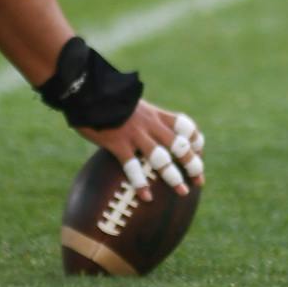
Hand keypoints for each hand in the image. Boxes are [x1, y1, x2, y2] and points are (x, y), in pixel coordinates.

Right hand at [80, 103, 204, 199]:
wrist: (88, 90)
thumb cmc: (107, 98)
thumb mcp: (132, 102)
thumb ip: (141, 115)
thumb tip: (144, 125)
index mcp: (155, 114)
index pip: (185, 126)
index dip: (195, 139)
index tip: (199, 152)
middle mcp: (150, 125)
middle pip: (179, 145)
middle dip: (192, 164)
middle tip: (199, 180)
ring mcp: (135, 135)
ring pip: (161, 158)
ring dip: (173, 176)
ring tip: (182, 192)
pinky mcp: (118, 144)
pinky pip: (133, 167)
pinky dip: (140, 183)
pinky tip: (146, 196)